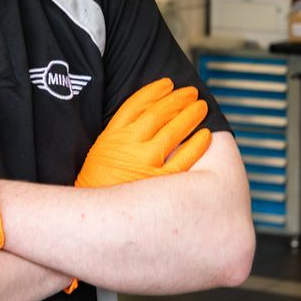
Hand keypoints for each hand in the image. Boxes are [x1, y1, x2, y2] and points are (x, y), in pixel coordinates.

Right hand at [75, 78, 211, 187]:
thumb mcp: (101, 151)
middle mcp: (130, 145)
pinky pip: (185, 157)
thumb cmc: (100, 183)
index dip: (155, 91)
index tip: (168, 84)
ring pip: (174, 131)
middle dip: (178, 100)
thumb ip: (119, 133)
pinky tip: (204, 135)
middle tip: (192, 93)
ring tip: (200, 108)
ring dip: (190, 116)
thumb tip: (143, 116)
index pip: (137, 104)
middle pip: (159, 113)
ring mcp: (146, 162)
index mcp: (113, 135)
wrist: (96, 216)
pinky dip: (196, 144)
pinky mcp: (161, 181)